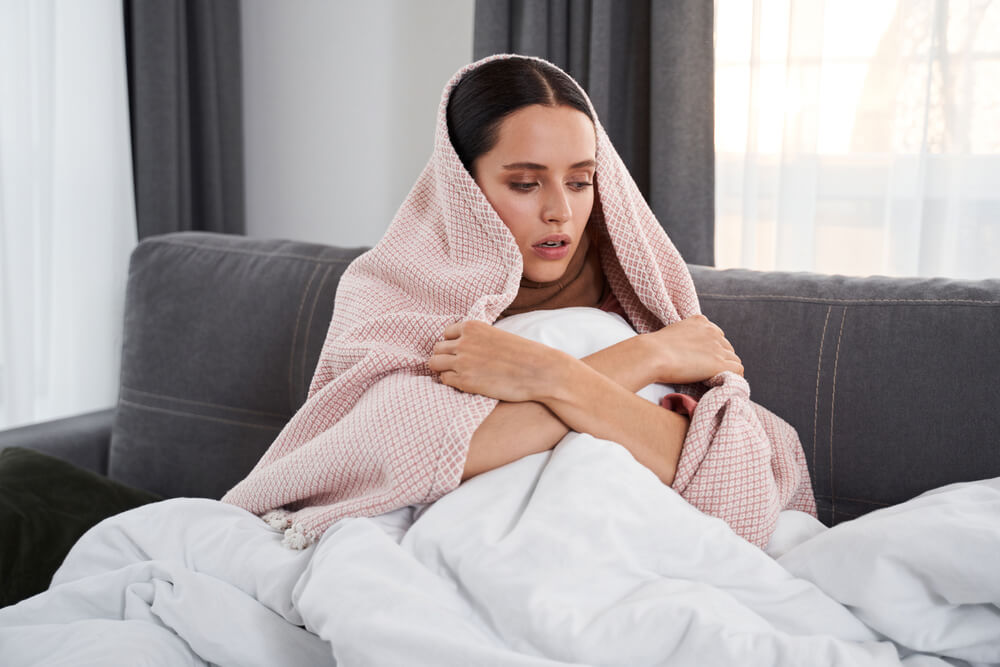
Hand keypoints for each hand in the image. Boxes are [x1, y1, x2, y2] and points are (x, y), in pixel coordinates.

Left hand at [428, 320, 570, 401]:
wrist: (540, 372)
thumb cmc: (524, 355)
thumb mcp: (497, 335)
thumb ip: (478, 337)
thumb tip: (462, 345)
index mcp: (472, 327)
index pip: (446, 334)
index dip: (453, 345)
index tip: (464, 353)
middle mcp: (463, 342)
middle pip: (437, 349)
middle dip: (446, 358)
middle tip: (462, 367)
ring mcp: (462, 362)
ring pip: (435, 364)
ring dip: (445, 370)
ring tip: (461, 376)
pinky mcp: (465, 381)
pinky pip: (444, 380)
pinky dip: (451, 382)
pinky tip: (467, 384)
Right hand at [646, 314, 743, 383]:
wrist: (651, 354)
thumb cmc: (653, 349)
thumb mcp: (671, 334)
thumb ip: (684, 338)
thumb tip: (683, 351)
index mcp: (700, 322)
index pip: (717, 336)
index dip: (712, 349)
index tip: (703, 359)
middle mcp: (712, 331)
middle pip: (727, 348)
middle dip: (720, 359)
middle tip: (706, 372)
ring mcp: (717, 347)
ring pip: (734, 359)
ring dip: (726, 368)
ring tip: (712, 378)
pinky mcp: (719, 363)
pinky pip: (738, 369)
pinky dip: (732, 376)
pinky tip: (721, 382)